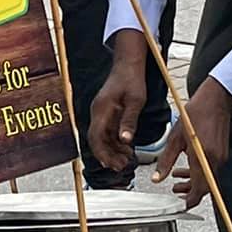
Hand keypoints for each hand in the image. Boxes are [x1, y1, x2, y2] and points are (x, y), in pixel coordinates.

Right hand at [87, 42, 148, 172]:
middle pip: (97, 140)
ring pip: (103, 138)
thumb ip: (129, 120)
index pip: (95, 136)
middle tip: (122, 166)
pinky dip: (116, 143)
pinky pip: (108, 133)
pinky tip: (127, 150)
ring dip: (113, 151)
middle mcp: (98, 113)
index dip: (102, 152)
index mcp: (101, 109)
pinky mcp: (107, 114)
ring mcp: (102, 114)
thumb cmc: (132, 79)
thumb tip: (125, 140)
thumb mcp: (135, 101)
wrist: (128, 64)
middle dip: (107, 155)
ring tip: (127, 160)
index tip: (111, 164)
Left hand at [154, 78, 231, 208]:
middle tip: (175, 193)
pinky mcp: (221, 154)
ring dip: (192, 183)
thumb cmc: (196, 114)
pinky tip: (186, 168)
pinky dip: (198, 173)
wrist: (216, 100)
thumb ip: (166, 161)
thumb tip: (157, 178)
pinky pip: (210, 170)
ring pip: (207, 180)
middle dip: (189, 193)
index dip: (189, 201)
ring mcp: (220, 158)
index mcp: (202, 158)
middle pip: (204, 188)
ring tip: (176, 181)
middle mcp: (215, 161)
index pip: (199, 190)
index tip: (180, 206)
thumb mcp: (175, 138)